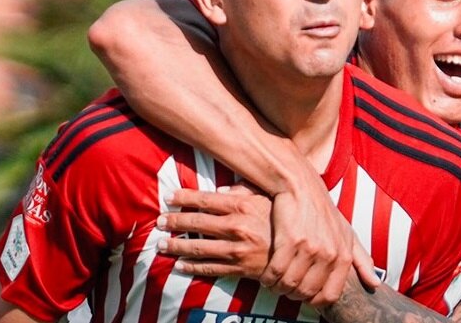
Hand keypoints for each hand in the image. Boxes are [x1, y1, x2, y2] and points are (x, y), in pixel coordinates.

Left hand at [158, 184, 272, 278]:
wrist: (301, 252)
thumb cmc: (283, 221)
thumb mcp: (267, 199)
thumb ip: (244, 191)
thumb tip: (220, 192)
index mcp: (242, 206)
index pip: (205, 200)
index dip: (184, 198)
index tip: (169, 197)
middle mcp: (236, 226)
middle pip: (197, 223)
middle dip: (174, 221)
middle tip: (159, 221)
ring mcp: (237, 249)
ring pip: (198, 247)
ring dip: (176, 246)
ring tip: (161, 244)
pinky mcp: (239, 268)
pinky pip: (210, 268)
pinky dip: (192, 267)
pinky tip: (178, 265)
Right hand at [263, 171, 380, 306]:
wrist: (300, 186)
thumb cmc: (323, 211)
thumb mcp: (348, 232)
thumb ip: (361, 260)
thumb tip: (375, 284)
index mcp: (343, 256)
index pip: (330, 295)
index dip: (314, 301)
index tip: (304, 296)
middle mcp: (329, 254)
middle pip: (306, 292)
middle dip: (293, 295)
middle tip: (285, 288)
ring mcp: (309, 247)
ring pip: (289, 284)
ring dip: (278, 288)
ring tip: (274, 283)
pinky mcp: (289, 240)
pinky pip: (276, 271)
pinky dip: (268, 278)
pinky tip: (266, 275)